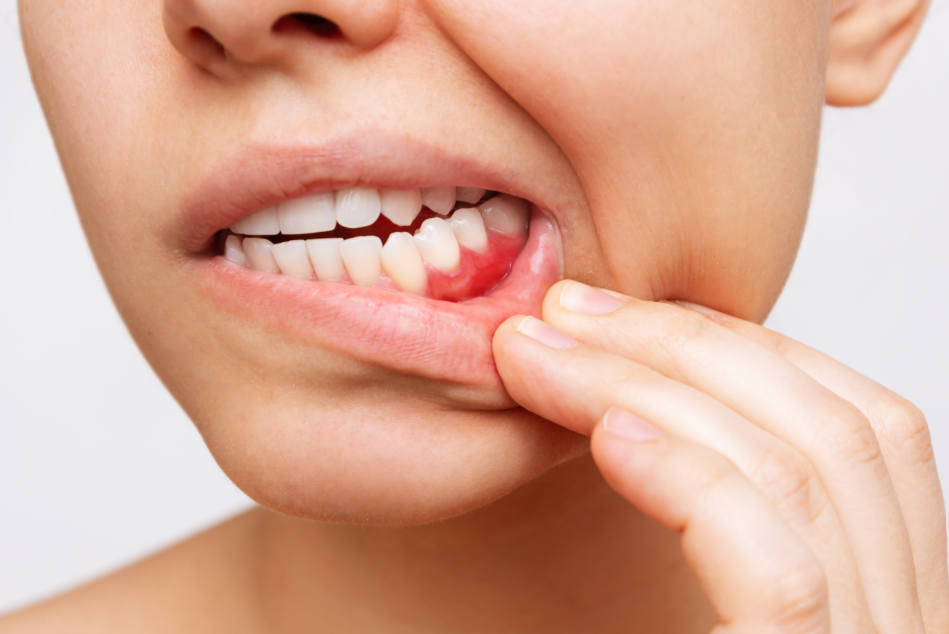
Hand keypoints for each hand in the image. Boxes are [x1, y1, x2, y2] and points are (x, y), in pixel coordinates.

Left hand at [493, 280, 948, 632]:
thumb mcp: (709, 591)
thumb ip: (706, 511)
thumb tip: (630, 408)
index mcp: (884, 592)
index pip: (861, 429)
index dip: (747, 348)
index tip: (625, 317)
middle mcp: (900, 620)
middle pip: (834, 425)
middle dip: (687, 343)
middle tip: (565, 308)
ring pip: (795, 468)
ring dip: (650, 386)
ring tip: (537, 351)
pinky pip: (778, 564)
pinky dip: (690, 479)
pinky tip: (608, 439)